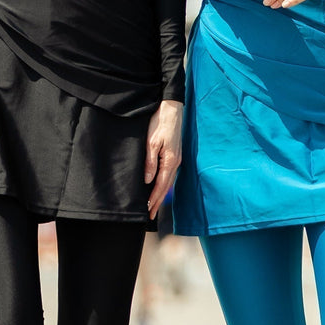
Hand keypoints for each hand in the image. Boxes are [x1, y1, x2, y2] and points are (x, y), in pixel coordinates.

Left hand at [144, 100, 182, 219]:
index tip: (148, 211)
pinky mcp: (174, 154)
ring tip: (153, 205)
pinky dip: (163, 184)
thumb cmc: (160, 123)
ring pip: (168, 181)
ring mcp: (176, 158)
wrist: (171, 109)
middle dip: (158, 201)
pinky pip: (169, 174)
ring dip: (160, 194)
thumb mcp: (152, 142)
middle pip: (166, 187)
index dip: (154, 199)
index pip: (160, 185)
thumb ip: (150, 162)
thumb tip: (148, 181)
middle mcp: (175, 162)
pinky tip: (158, 187)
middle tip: (150, 215)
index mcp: (170, 161)